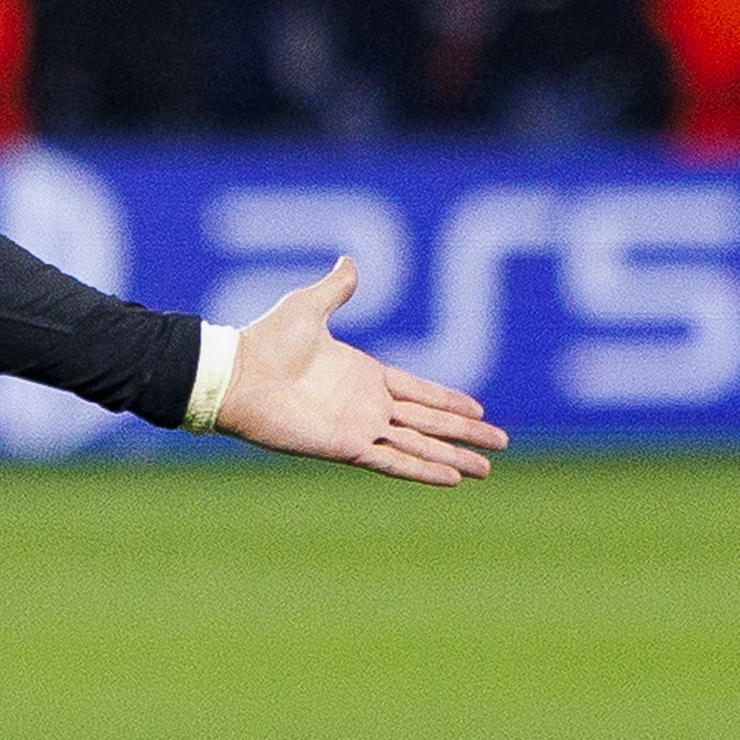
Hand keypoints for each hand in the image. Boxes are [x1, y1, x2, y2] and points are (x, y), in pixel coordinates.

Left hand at [214, 257, 505, 486]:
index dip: (449, 400)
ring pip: (420, 444)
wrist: (238, 374)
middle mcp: (367, 403)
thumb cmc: (266, 341)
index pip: (420, 391)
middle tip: (501, 442)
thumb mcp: (307, 307)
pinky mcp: (347, 445)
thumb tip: (349, 262)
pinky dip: (424, 469)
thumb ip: (336, 289)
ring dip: (453, 456)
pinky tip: (452, 478)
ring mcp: (359, 426)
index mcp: (364, 374)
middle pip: (430, 421)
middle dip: (465, 432)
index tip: (479, 409)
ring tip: (486, 469)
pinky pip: (394, 459)